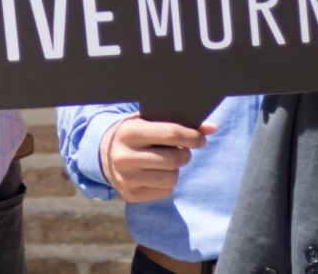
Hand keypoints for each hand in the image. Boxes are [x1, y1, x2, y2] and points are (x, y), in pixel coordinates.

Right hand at [98, 113, 216, 203]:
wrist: (104, 154)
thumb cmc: (136, 134)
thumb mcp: (149, 122)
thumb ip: (179, 123)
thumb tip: (212, 128)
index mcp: (128, 131)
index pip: (171, 133)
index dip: (192, 136)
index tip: (201, 139)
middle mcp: (123, 156)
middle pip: (174, 159)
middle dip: (185, 154)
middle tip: (183, 151)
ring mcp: (125, 178)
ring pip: (171, 178)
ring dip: (176, 170)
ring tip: (167, 162)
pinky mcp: (130, 195)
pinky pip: (165, 191)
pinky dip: (167, 183)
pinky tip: (156, 173)